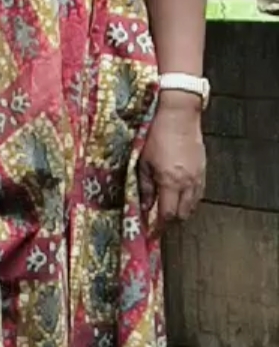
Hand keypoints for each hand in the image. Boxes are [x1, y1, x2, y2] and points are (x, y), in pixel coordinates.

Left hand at [138, 93, 205, 230]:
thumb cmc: (156, 135)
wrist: (179, 115)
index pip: (167, 214)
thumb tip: (143, 205)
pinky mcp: (203, 170)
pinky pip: (198, 193)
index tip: (151, 232)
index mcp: (170, 181)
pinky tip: (180, 196)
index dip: (159, 226)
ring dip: (181, 211)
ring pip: (192, 205)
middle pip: (182, 214)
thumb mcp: (143, 161)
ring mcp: (198, 177)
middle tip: (158, 222)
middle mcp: (187, 183)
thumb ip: (144, 186)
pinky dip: (189, 200)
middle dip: (170, 222)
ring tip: (169, 210)